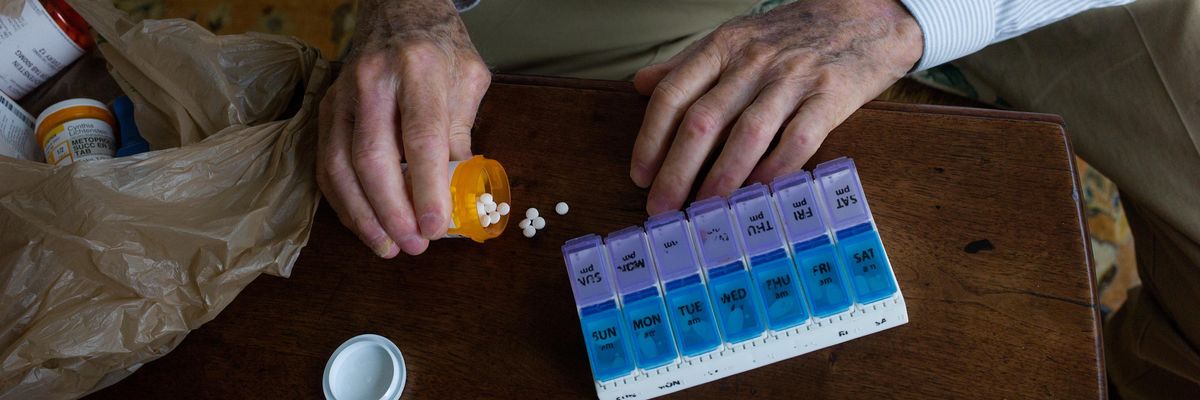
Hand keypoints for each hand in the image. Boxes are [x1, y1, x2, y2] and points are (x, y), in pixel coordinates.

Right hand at [317, 0, 490, 256]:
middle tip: (414, 245)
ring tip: (388, 246)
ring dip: (363, 215)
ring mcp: (343, 94)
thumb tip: (458, 191)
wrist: (398, 9)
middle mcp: (373, 80)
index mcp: (418, 68)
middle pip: (373, 157)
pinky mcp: (325, 108)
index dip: (427, 188)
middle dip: (392, 211)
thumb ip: (461, 132)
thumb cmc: (440, 47)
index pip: (421, 137)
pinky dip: (342, 201)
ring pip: (341, 165)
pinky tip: (364, 224)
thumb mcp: (468, 79)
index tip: (435, 226)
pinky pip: (326, 162)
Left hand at [629, 0, 921, 213]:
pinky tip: (759, 191)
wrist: (862, 18)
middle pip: (703, 121)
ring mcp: (793, 78)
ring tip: (704, 208)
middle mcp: (753, 61)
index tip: (640, 175)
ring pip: (747, 133)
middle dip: (676, 171)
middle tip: (661, 207)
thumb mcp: (734, 39)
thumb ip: (687, 65)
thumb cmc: (790, 37)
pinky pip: (798, 139)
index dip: (651, 139)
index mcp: (723, 47)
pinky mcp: (830, 96)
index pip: (673, 94)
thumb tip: (641, 84)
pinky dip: (776, 169)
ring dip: (721, 177)